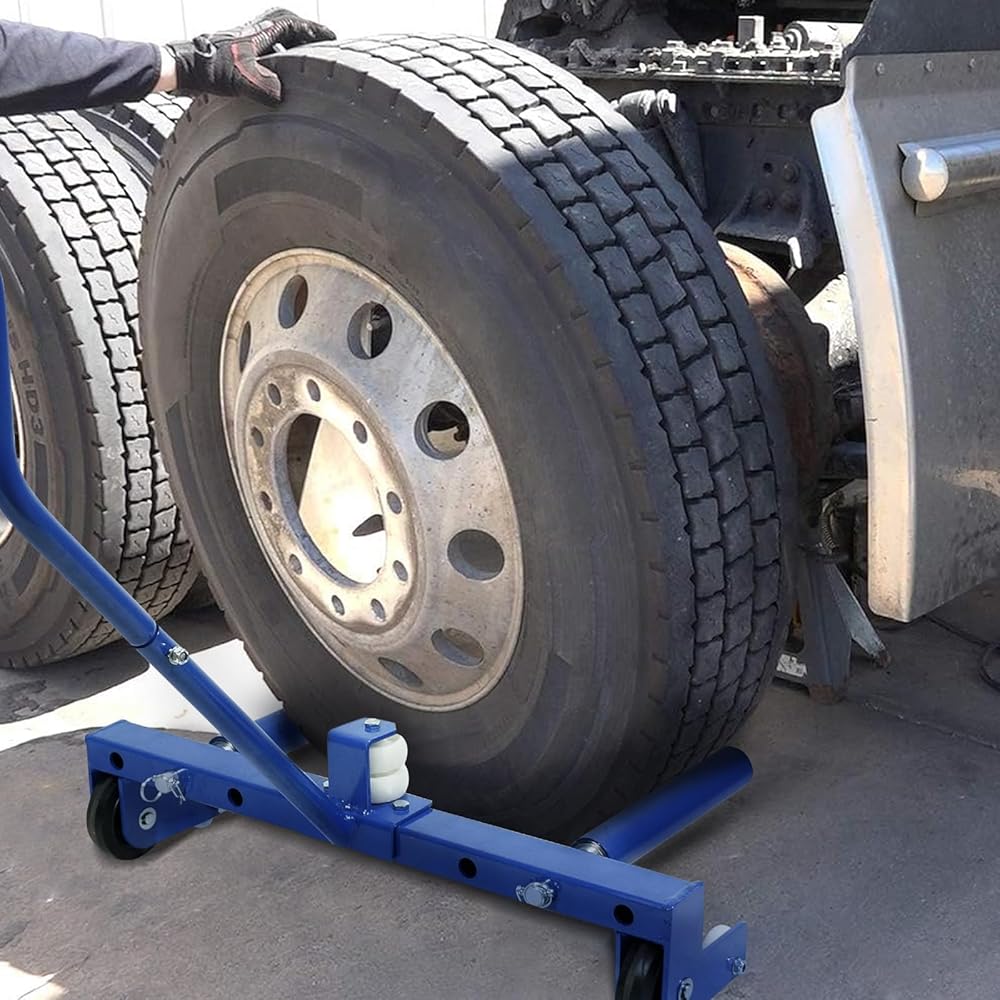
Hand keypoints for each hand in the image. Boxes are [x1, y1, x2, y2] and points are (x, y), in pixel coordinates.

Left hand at [166, 7, 335, 105]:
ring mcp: (244, 42)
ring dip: (291, 43)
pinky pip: (265, 50)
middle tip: (320, 42)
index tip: (332, 37)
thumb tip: (281, 96)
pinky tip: (278, 74)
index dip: (314, 31)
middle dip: (305, 32)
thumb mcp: (240, 79)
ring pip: (274, 36)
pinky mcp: (236, 54)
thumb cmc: (208, 69)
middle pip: (285, 24)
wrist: (182, 68)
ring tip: (304, 57)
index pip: (293, 24)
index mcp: (259, 32)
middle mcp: (253, 33)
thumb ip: (263, 86)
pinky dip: (277, 57)